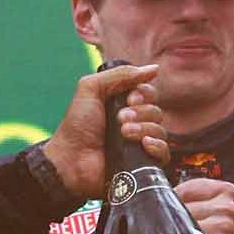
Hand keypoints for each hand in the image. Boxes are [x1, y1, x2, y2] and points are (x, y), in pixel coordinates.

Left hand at [42, 64, 167, 197]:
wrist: (70, 160)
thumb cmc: (76, 126)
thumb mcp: (91, 89)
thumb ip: (120, 75)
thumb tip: (153, 69)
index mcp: (123, 105)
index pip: (149, 94)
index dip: (143, 94)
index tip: (129, 99)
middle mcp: (134, 123)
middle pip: (156, 111)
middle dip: (141, 112)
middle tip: (120, 119)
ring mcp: (138, 144)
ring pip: (160, 130)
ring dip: (143, 128)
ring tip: (123, 133)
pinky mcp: (142, 164)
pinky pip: (164, 153)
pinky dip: (157, 146)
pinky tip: (144, 144)